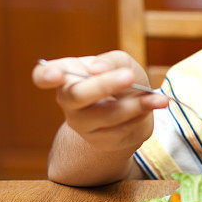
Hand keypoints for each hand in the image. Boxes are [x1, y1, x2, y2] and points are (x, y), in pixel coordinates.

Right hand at [31, 50, 168, 152]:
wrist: (135, 108)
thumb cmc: (121, 78)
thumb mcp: (121, 62)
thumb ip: (112, 61)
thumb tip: (97, 69)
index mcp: (67, 74)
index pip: (43, 75)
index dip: (46, 76)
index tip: (55, 75)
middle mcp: (69, 100)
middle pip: (78, 95)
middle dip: (105, 85)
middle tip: (129, 76)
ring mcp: (82, 123)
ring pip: (107, 115)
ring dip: (136, 105)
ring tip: (158, 98)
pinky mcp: (100, 140)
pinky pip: (123, 129)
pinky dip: (144, 115)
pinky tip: (155, 105)